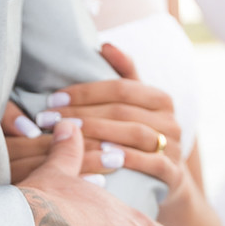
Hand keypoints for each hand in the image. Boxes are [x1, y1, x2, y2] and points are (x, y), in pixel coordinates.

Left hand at [2, 44, 185, 196]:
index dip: (85, 92)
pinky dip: (126, 159)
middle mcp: (171, 121)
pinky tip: (99, 157)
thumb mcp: (133, 106)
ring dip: (98, 134)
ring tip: (67, 138)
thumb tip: (105, 45)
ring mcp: (175, 148)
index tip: (53, 100)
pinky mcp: (173, 174)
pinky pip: (150, 163)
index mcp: (160, 99)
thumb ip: (123, 75)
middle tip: (49, 121)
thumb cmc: (138, 137)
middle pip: (123, 111)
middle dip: (82, 114)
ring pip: (135, 134)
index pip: (120, 88)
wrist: (166, 180)